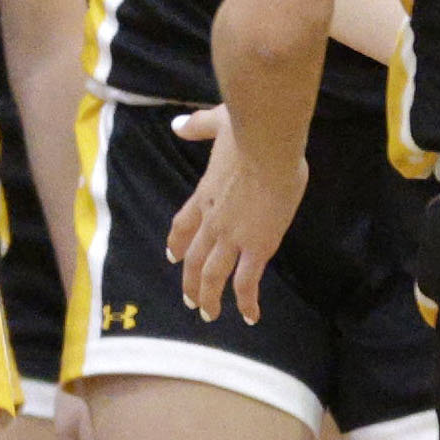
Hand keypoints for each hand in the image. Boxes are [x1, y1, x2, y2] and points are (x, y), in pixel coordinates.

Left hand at [165, 102, 302, 325]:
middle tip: (189, 300)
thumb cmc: (247, 131)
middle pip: (193, 258)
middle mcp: (212, 221)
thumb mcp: (217, 123)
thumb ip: (196, 126)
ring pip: (213, 275)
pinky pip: (247, 281)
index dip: (176, 243)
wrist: (267, 145)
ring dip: (209, 297)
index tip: (172, 257)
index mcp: (204, 195)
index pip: (182, 224)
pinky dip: (246, 301)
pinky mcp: (258, 246)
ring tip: (209, 314)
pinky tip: (249, 316)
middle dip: (190, 281)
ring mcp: (233, 237)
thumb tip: (176, 124)